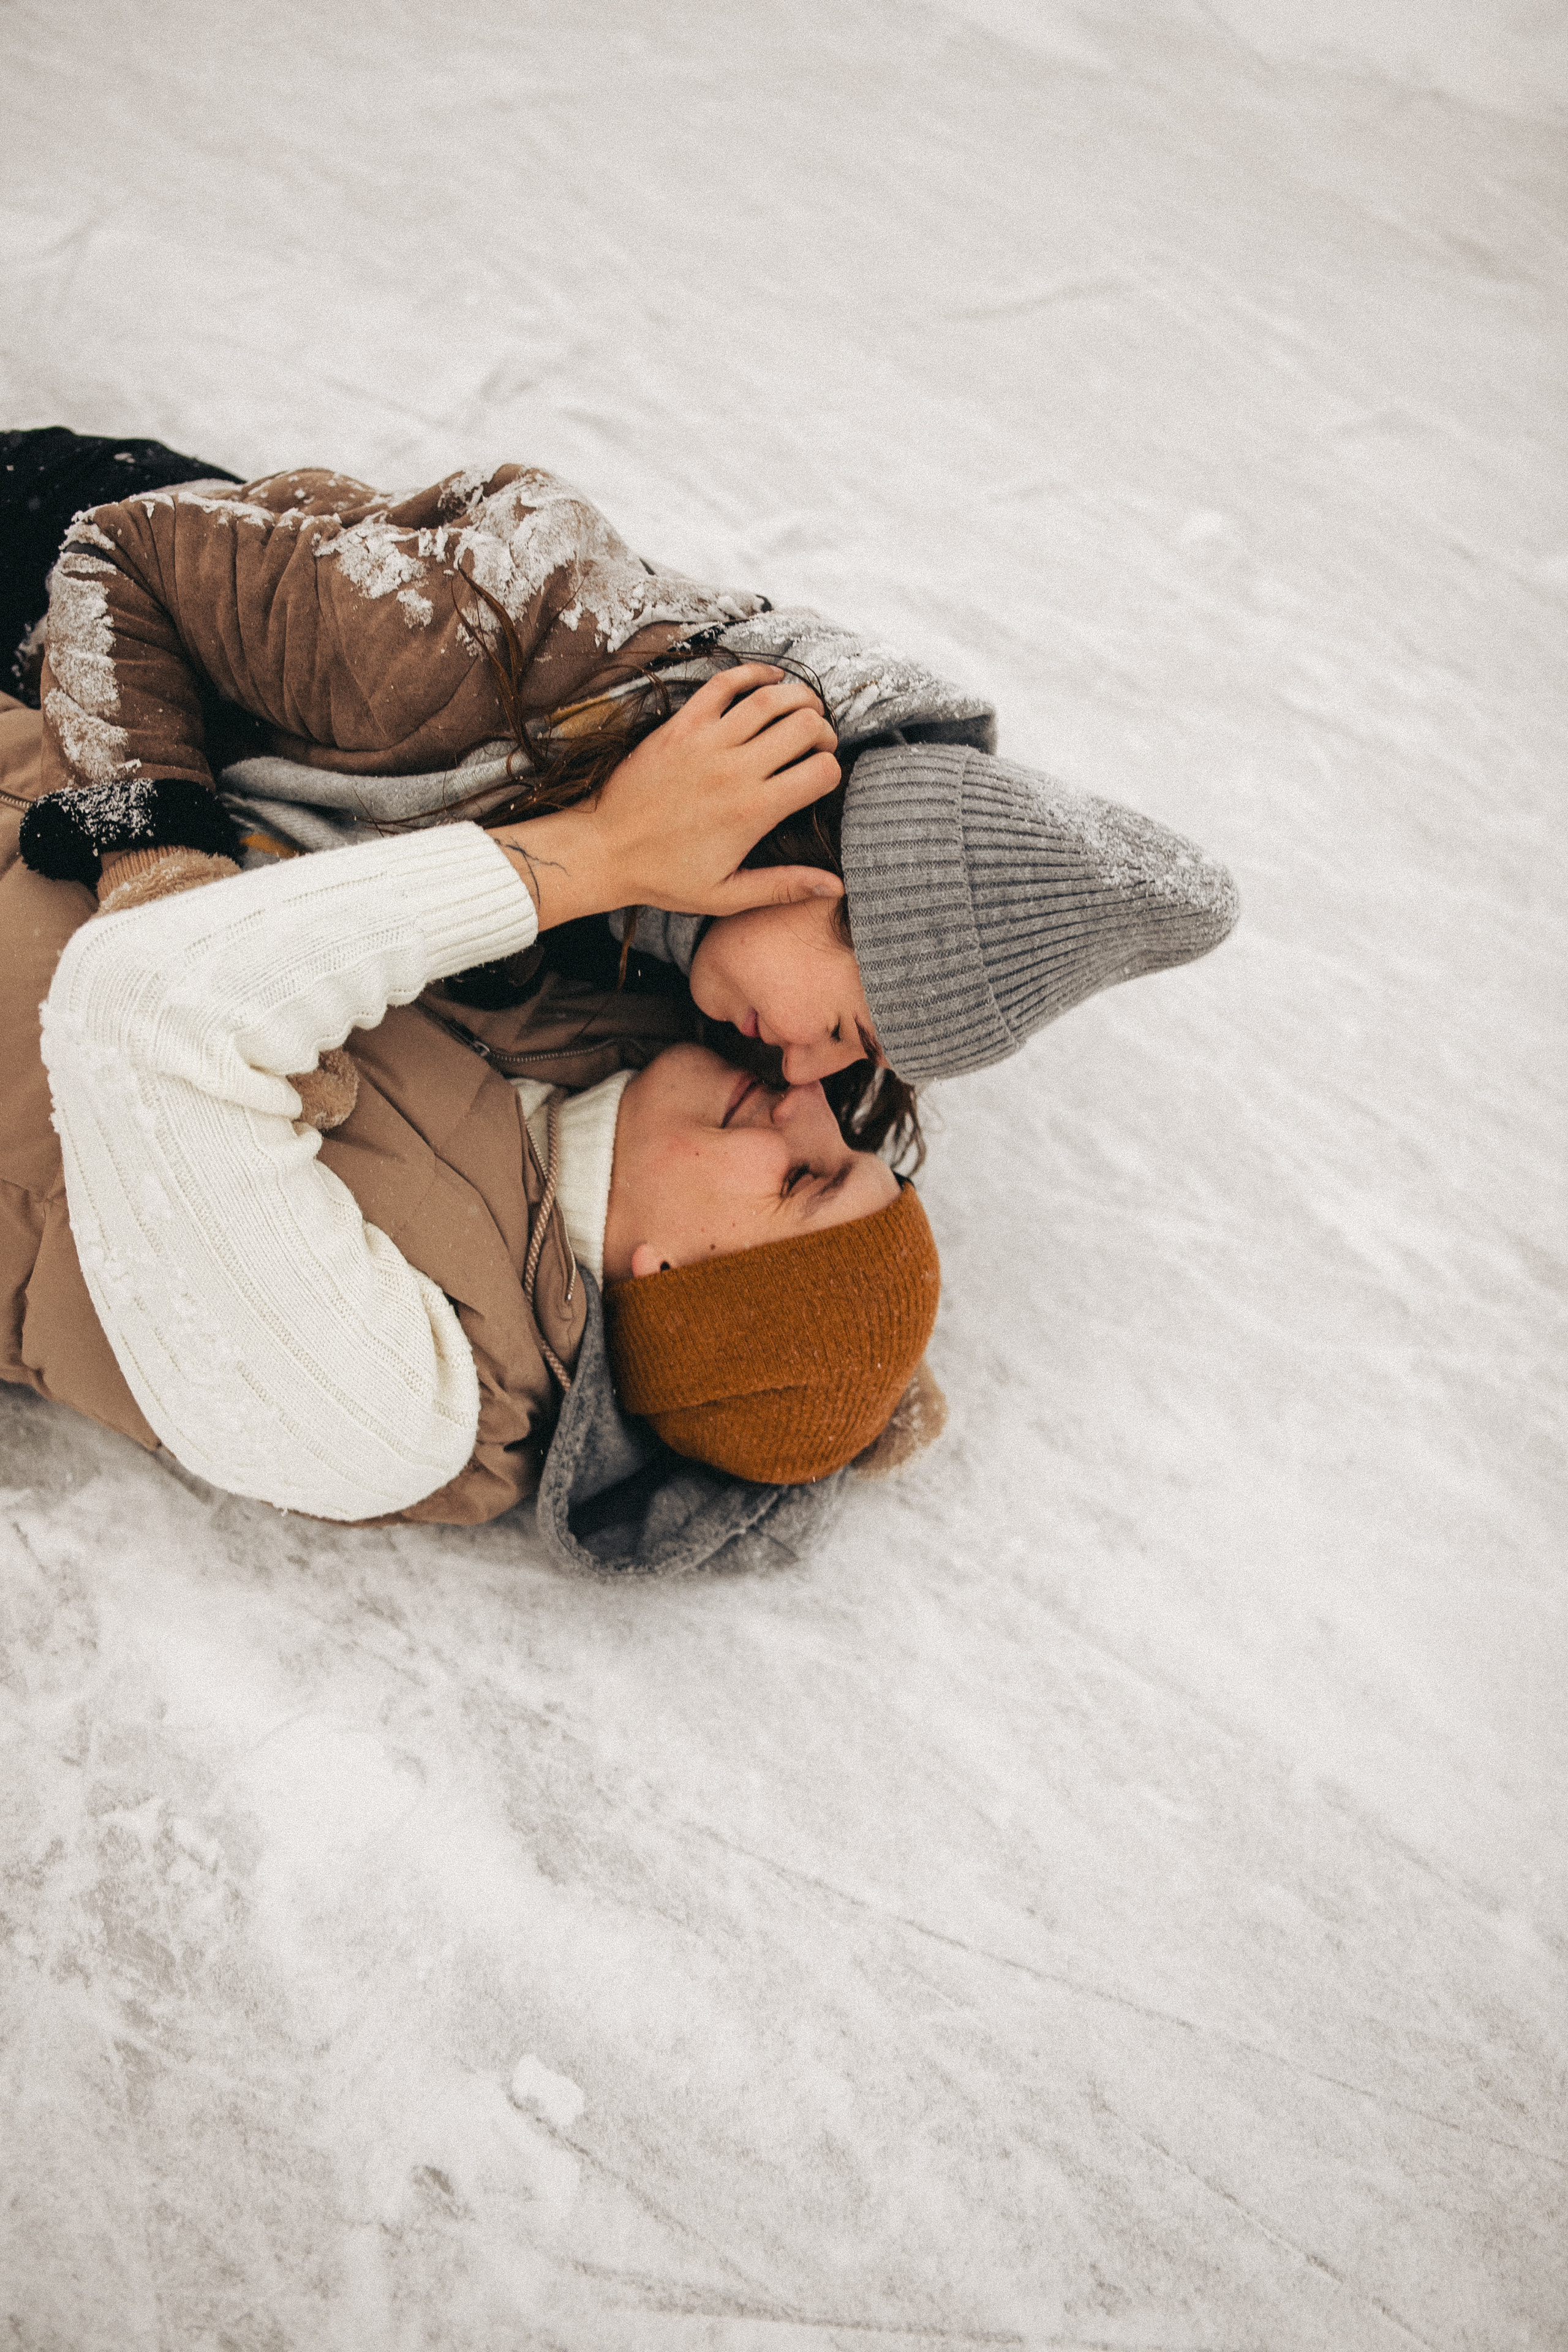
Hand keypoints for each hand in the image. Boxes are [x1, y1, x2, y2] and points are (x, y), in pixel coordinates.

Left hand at [491, 664, 843, 930]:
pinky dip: (752, 673)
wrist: (604, 850)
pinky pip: (724, 683)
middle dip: (823, 731)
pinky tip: (768, 679)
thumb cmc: (664, 877)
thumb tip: (836, 884)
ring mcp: (706, 742)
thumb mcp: (727, 895)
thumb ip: (783, 887)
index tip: (820, 779)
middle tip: (817, 744)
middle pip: (805, 725)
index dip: (831, 771)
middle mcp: (734, 769)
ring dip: (798, 697)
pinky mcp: (681, 726)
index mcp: (753, 811)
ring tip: (804, 710)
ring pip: (770, 698)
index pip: (821, 771)